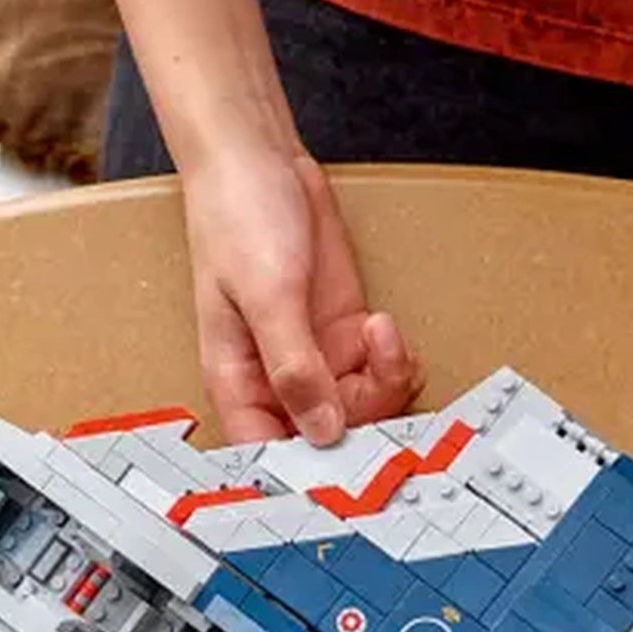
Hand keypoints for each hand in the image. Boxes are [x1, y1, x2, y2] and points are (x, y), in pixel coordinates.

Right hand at [181, 146, 421, 445]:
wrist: (259, 158)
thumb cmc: (238, 218)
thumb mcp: (266, 294)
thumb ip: (294, 366)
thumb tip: (322, 431)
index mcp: (239, 384)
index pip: (271, 455)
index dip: (310, 473)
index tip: (352, 472)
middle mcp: (276, 380)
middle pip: (330, 436)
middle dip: (365, 417)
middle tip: (384, 383)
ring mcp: (314, 357)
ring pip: (363, 407)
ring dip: (385, 381)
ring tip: (382, 334)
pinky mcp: (344, 333)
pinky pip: (379, 372)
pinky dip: (394, 360)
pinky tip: (387, 328)